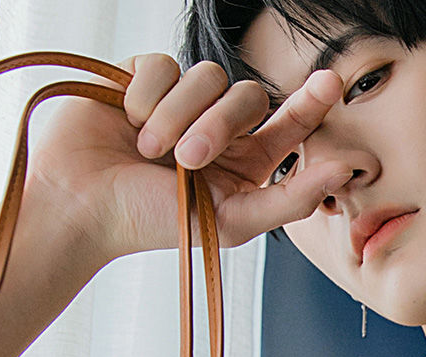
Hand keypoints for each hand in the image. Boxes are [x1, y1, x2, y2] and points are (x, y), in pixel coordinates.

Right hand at [26, 53, 353, 262]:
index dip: (311, 102)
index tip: (332, 81)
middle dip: (220, 124)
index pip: (288, 124)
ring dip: (179, 115)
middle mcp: (217, 128)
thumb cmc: (153, 223)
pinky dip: (147, 96)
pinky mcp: (142, 77)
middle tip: (186, 161)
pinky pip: (165, 64)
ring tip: (149, 151)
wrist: (82, 204)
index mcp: (244, 163)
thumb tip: (343, 173)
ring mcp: (180, 101)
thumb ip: (290, 200)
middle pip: (247, 96)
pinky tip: (125, 120)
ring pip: (207, 76)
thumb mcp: (231, 222)